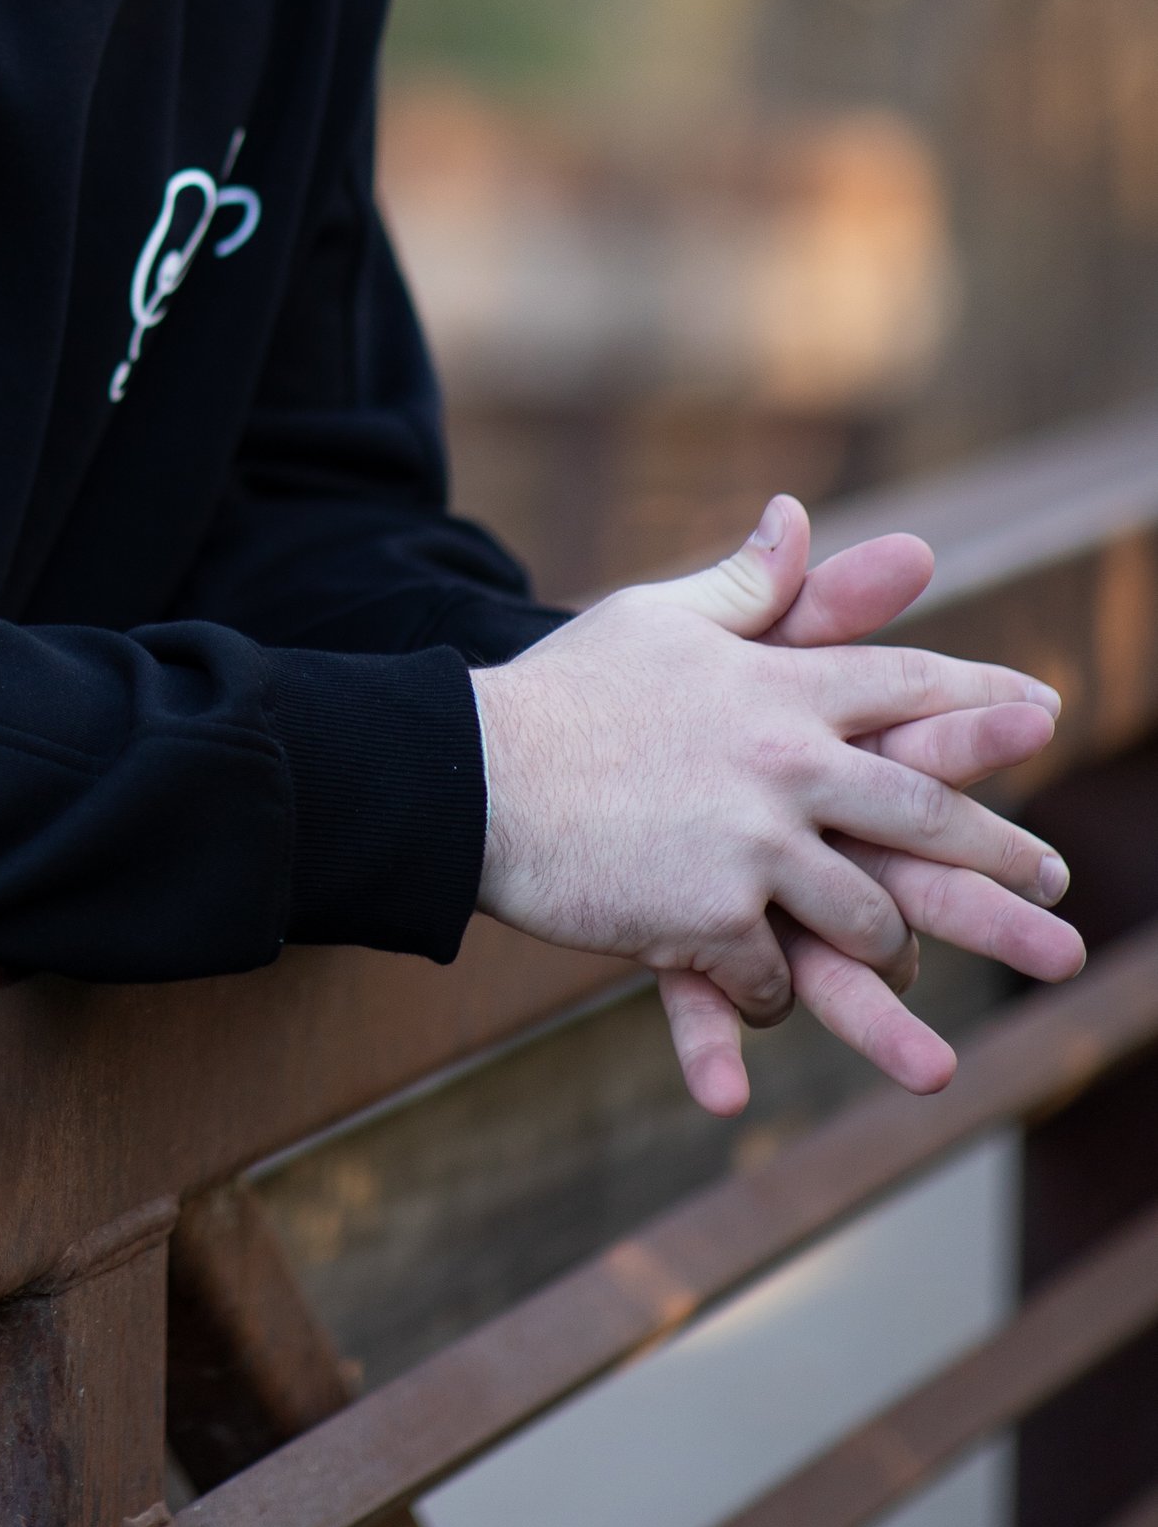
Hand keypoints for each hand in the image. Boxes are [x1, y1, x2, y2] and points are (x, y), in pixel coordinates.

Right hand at [471, 497, 1082, 1115]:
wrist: (471, 771)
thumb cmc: (564, 688)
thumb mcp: (657, 618)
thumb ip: (747, 585)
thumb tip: (798, 517)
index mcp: (779, 687)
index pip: (907, 686)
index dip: (980, 702)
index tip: (1040, 717)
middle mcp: (785, 766)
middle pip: (923, 815)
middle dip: (999, 856)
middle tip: (1056, 888)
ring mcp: (753, 850)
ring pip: (866, 920)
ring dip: (881, 950)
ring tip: (895, 976)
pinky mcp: (709, 923)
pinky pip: (774, 980)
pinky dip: (773, 999)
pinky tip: (763, 1010)